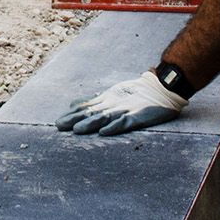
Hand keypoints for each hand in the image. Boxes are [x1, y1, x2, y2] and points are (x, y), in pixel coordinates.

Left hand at [57, 71, 185, 135]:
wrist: (161, 87)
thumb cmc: (136, 92)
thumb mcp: (112, 94)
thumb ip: (93, 101)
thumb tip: (73, 104)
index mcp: (106, 100)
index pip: (86, 108)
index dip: (72, 115)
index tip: (58, 123)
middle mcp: (113, 105)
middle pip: (91, 113)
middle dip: (75, 120)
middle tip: (59, 126)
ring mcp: (125, 110)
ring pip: (105, 118)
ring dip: (91, 124)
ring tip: (77, 130)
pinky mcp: (138, 116)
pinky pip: (125, 122)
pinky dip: (114, 127)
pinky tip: (104, 132)